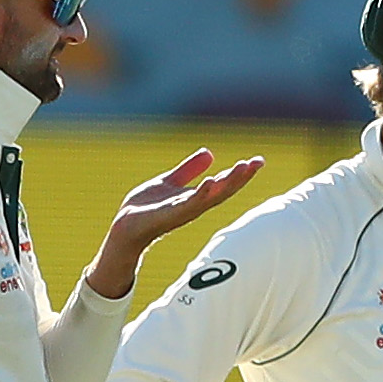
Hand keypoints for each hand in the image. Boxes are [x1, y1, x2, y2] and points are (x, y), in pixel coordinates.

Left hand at [82, 148, 266, 296]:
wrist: (125, 228)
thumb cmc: (146, 208)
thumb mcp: (169, 182)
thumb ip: (188, 170)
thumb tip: (210, 153)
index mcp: (196, 198)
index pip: (224, 183)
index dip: (240, 173)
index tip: (258, 161)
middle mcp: (195, 206)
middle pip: (224, 190)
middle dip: (241, 177)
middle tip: (257, 163)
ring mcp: (184, 211)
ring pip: (212, 197)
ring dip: (228, 183)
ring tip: (243, 167)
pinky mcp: (170, 215)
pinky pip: (190, 204)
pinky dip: (202, 194)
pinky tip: (212, 182)